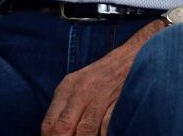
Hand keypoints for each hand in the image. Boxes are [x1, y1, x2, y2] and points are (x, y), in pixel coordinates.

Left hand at [40, 18, 165, 135]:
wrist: (133, 54)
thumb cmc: (104, 75)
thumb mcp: (78, 85)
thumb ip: (66, 108)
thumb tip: (58, 133)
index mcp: (66, 88)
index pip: (49, 125)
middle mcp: (80, 91)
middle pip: (63, 129)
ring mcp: (101, 93)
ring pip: (85, 130)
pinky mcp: (119, 97)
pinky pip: (107, 124)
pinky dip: (105, 134)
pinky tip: (105, 135)